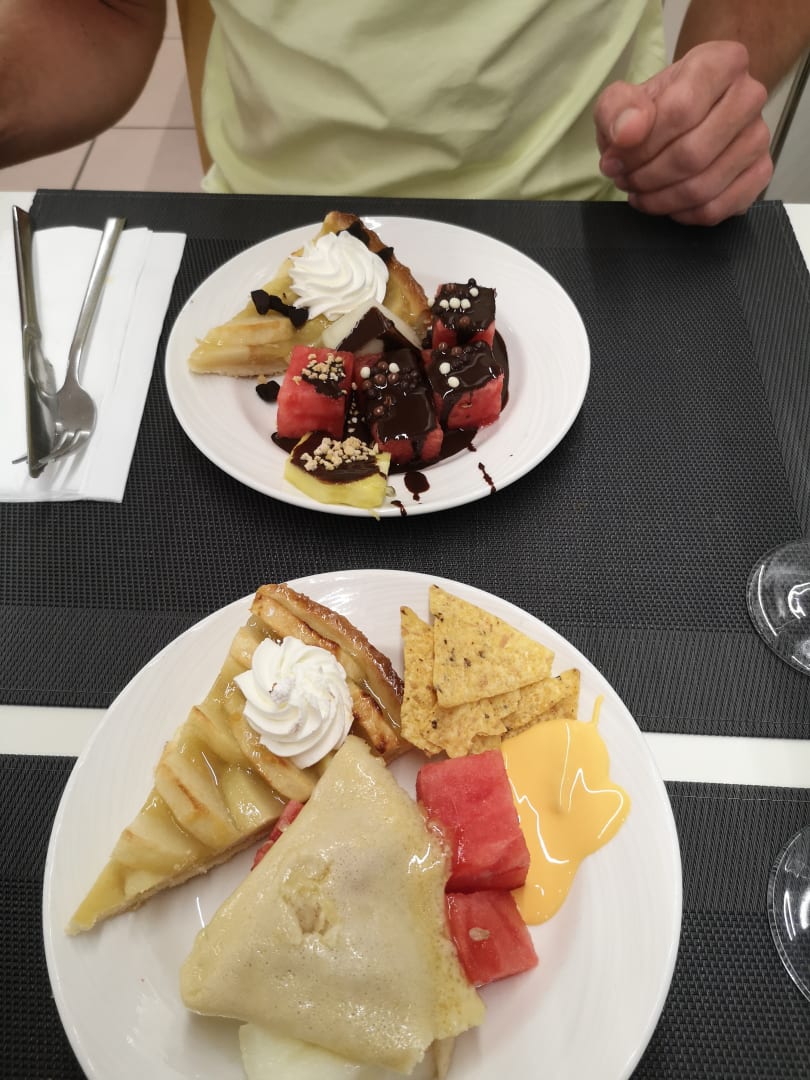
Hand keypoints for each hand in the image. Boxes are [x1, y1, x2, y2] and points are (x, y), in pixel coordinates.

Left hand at [594, 42, 772, 225]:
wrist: (679, 119)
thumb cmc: (653, 109)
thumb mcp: (620, 101)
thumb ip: (617, 109)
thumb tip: (628, 132)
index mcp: (721, 62)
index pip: (680, 110)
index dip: (641, 146)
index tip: (615, 159)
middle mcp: (749, 96)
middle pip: (692, 154)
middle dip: (647, 177)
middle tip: (625, 179)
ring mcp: (759, 137)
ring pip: (703, 186)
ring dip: (660, 199)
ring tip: (639, 191)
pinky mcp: (760, 172)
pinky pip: (717, 208)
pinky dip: (683, 214)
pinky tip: (666, 204)